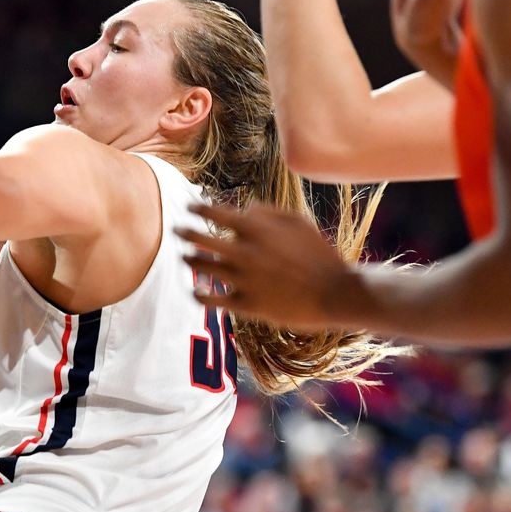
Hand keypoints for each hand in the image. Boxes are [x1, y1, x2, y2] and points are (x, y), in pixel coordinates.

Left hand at [177, 202, 351, 328]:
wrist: (334, 294)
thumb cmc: (319, 254)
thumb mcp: (299, 222)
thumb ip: (268, 212)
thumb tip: (245, 209)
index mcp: (257, 229)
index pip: (214, 213)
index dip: (197, 208)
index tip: (190, 207)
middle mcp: (244, 252)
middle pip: (200, 238)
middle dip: (184, 232)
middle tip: (176, 230)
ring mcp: (243, 279)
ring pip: (202, 267)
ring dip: (189, 260)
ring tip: (186, 258)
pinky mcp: (246, 304)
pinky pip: (212, 299)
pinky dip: (199, 293)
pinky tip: (195, 290)